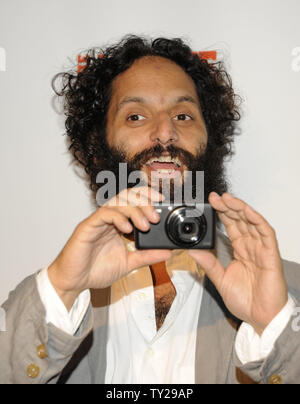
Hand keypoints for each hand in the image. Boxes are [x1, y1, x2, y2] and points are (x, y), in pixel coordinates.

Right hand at [48, 187, 171, 309]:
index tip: (162, 202)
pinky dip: (118, 218)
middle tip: (155, 217)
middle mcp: (109, 219)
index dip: (148, 197)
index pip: (134, 201)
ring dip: (134, 210)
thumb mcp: (128, 264)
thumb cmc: (95, 271)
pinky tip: (127, 229)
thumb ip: (146, 256)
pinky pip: (104, 214)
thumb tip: (167, 253)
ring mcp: (98, 221)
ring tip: (145, 225)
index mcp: (118, 224)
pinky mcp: (88, 226)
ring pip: (117, 202)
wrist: (74, 282)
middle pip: (127, 197)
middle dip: (144, 203)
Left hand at [189, 192, 287, 334]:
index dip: (221, 213)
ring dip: (240, 208)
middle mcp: (251, 246)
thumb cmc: (246, 300)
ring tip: (226, 199)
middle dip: (227, 206)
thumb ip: (209, 264)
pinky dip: (256, 220)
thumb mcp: (221, 279)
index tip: (209, 203)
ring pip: (252, 222)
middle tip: (214, 197)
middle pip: (240, 220)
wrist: (261, 318)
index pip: (231, 226)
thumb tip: (193, 251)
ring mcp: (261, 249)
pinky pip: (266, 233)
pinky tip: (246, 211)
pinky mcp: (271, 254)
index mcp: (240, 250)